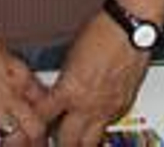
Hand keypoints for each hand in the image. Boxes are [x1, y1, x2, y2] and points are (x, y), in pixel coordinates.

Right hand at [0, 37, 52, 145]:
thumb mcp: (0, 51)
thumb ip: (8, 69)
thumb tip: (8, 75)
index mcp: (20, 75)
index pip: (44, 100)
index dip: (46, 114)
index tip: (44, 121)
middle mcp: (12, 94)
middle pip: (37, 127)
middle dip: (38, 139)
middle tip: (36, 144)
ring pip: (15, 140)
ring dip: (14, 145)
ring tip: (10, 146)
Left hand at [42, 13, 148, 146]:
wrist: (129, 28)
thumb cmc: (100, 33)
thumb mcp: (69, 56)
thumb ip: (63, 81)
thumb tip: (57, 93)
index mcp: (69, 91)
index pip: (43, 118)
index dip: (36, 123)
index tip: (34, 125)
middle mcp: (88, 106)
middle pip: (67, 141)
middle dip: (58, 142)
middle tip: (53, 139)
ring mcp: (107, 110)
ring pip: (90, 142)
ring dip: (80, 142)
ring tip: (74, 139)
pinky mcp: (122, 107)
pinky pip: (107, 125)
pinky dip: (98, 127)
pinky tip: (94, 120)